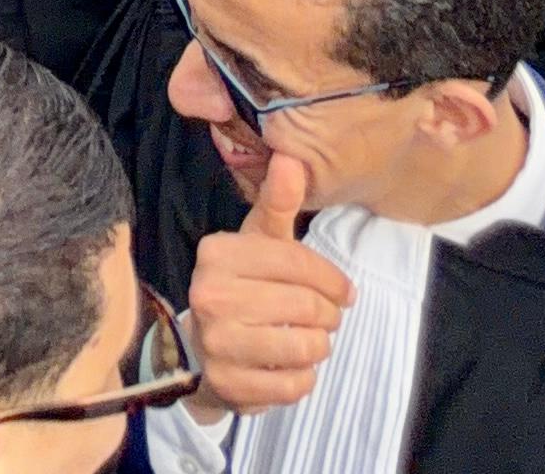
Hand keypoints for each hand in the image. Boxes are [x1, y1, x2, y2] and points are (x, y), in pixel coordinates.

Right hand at [187, 152, 351, 417]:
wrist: (199, 348)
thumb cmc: (240, 286)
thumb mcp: (256, 242)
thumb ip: (277, 203)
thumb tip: (292, 158)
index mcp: (217, 253)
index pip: (296, 261)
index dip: (331, 278)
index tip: (344, 290)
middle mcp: (210, 295)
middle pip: (304, 307)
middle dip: (327, 315)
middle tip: (326, 317)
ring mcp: (216, 343)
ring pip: (303, 348)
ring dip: (318, 346)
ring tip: (310, 339)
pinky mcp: (227, 386)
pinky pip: (293, 386)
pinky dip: (304, 378)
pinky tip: (291, 365)